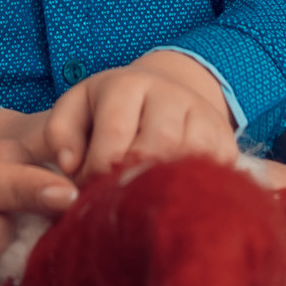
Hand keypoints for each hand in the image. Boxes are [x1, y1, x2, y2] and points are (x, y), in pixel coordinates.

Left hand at [41, 49, 238, 181]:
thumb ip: (60, 134)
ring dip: (164, 186)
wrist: (163, 92)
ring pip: (189, 157)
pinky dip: (194, 188)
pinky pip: (216, 169)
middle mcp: (169, 94)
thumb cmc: (109, 109)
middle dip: (132, 180)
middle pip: (156, 146)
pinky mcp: (225, 137)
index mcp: (126, 85)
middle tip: (118, 199)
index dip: (98, 172)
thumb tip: (70, 165)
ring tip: (144, 200)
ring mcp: (202, 114)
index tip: (89, 188)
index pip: (114, 137)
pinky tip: (173, 196)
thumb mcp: (76, 109)